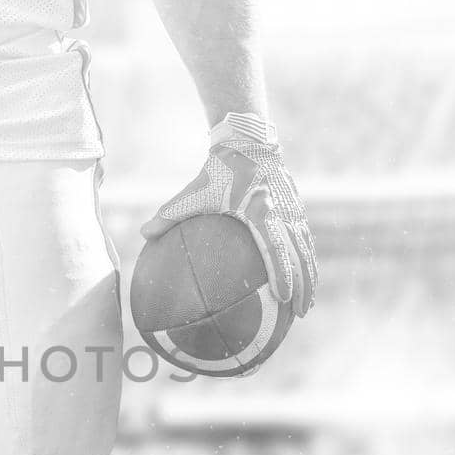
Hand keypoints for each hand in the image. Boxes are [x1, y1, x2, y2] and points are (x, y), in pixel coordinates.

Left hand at [140, 118, 316, 316]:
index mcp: (259, 213)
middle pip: (300, 255)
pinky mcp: (295, 207)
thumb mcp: (193, 192)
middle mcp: (282, 213)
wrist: (247, 142)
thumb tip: (143, 234)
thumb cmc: (219, 170)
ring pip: (306, 248)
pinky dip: (307, 258)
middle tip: (302, 313)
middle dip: (304, 286)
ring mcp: (292, 210)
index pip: (275, 250)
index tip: (283, 298)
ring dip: (310, 275)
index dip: (282, 275)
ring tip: (309, 302)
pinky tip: (304, 276)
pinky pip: (304, 238)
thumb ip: (170, 214)